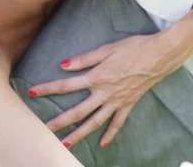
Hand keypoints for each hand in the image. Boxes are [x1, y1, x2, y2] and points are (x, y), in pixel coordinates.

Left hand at [29, 34, 175, 148]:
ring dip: (79, 134)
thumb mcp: (106, 49)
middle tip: (44, 129)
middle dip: (59, 121)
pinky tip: (102, 144)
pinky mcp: (128, 104)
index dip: (48, 89)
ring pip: (94, 122)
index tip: (32, 93)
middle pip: (78, 111)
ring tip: (65, 144)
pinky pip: (117, 123)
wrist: (160, 55)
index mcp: (97, 77)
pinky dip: (110, 134)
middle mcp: (105, 93)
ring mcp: (117, 101)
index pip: (67, 85)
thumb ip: (84, 59)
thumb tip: (63, 65)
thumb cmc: (133, 48)